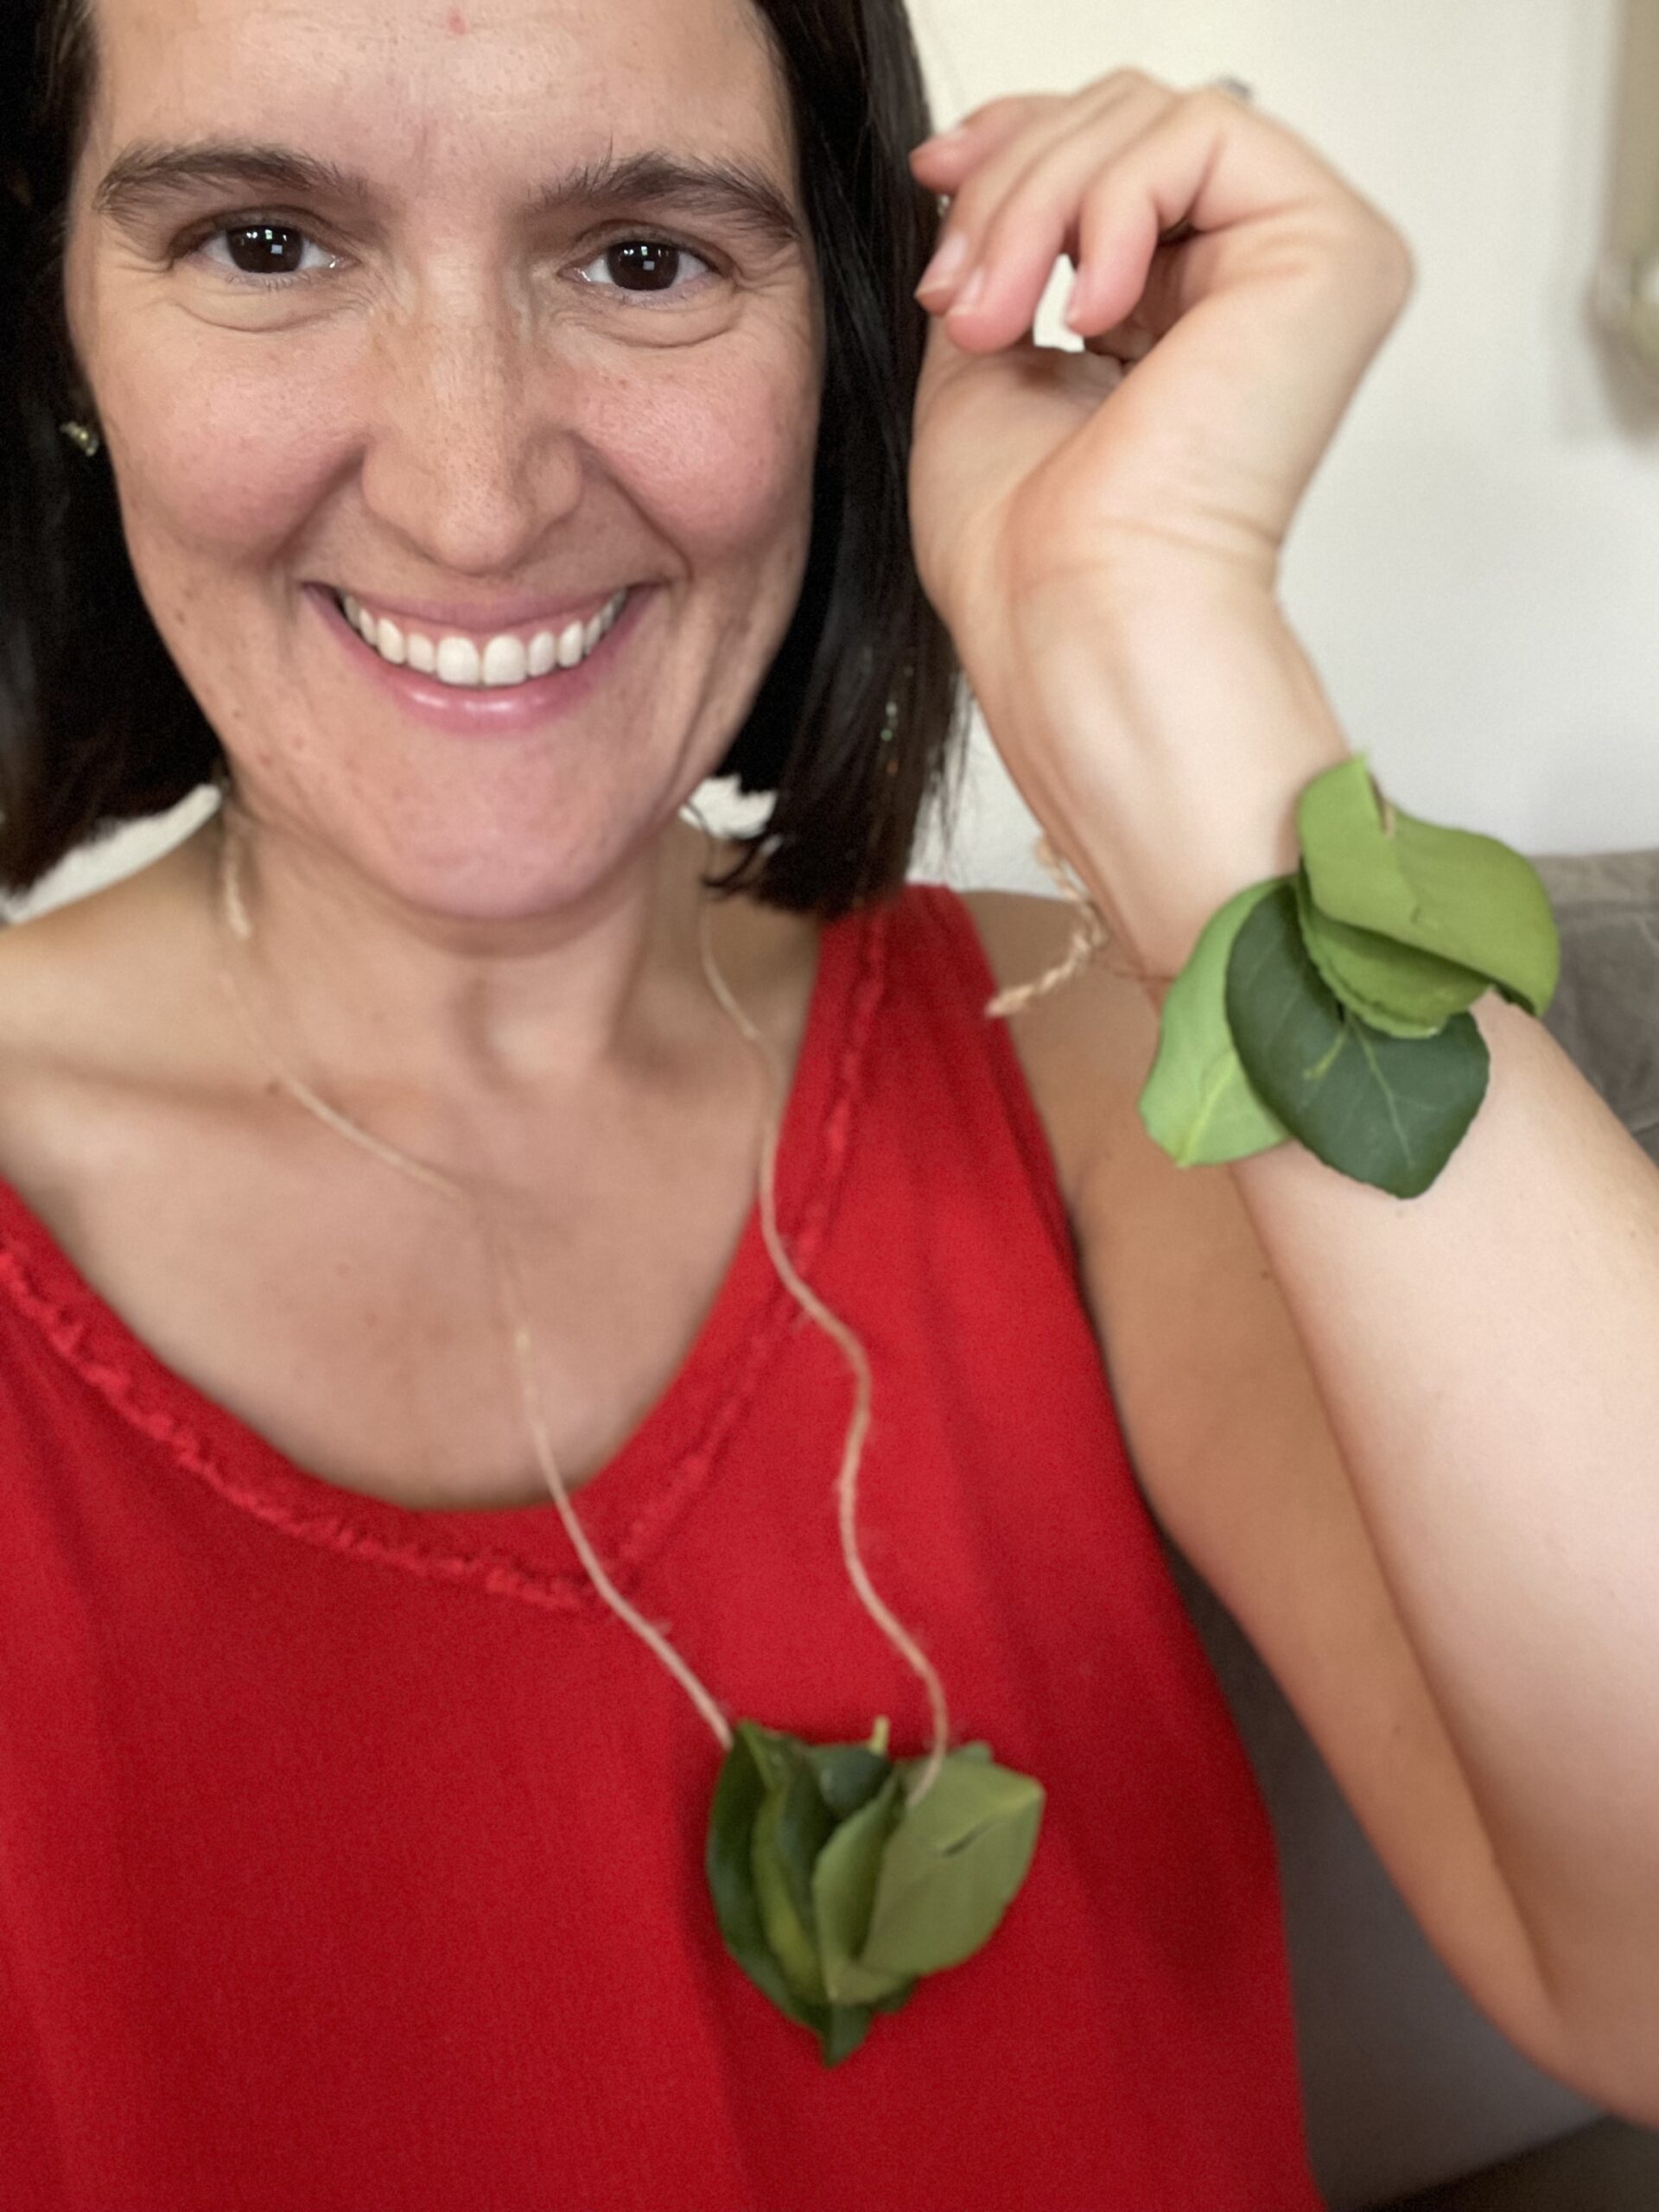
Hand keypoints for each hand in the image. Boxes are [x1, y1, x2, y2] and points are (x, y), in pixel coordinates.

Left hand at [905, 74, 1413, 969]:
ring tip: (995, 316)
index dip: (1020, 138)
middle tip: (958, 296)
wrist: (1072, 616)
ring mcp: (1303, 264)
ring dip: (1037, 204)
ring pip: (1153, 118)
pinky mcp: (1336, 252)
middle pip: (1127, 119)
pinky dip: (1109, 206)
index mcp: (1181, 310)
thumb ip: (1003, 248)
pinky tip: (1085, 312)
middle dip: (1012, 186)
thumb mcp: (982, 357)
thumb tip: (984, 158)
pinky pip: (1202, 132)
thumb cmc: (1027, 551)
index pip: (1117, 151)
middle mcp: (1252, 283)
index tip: (936, 174)